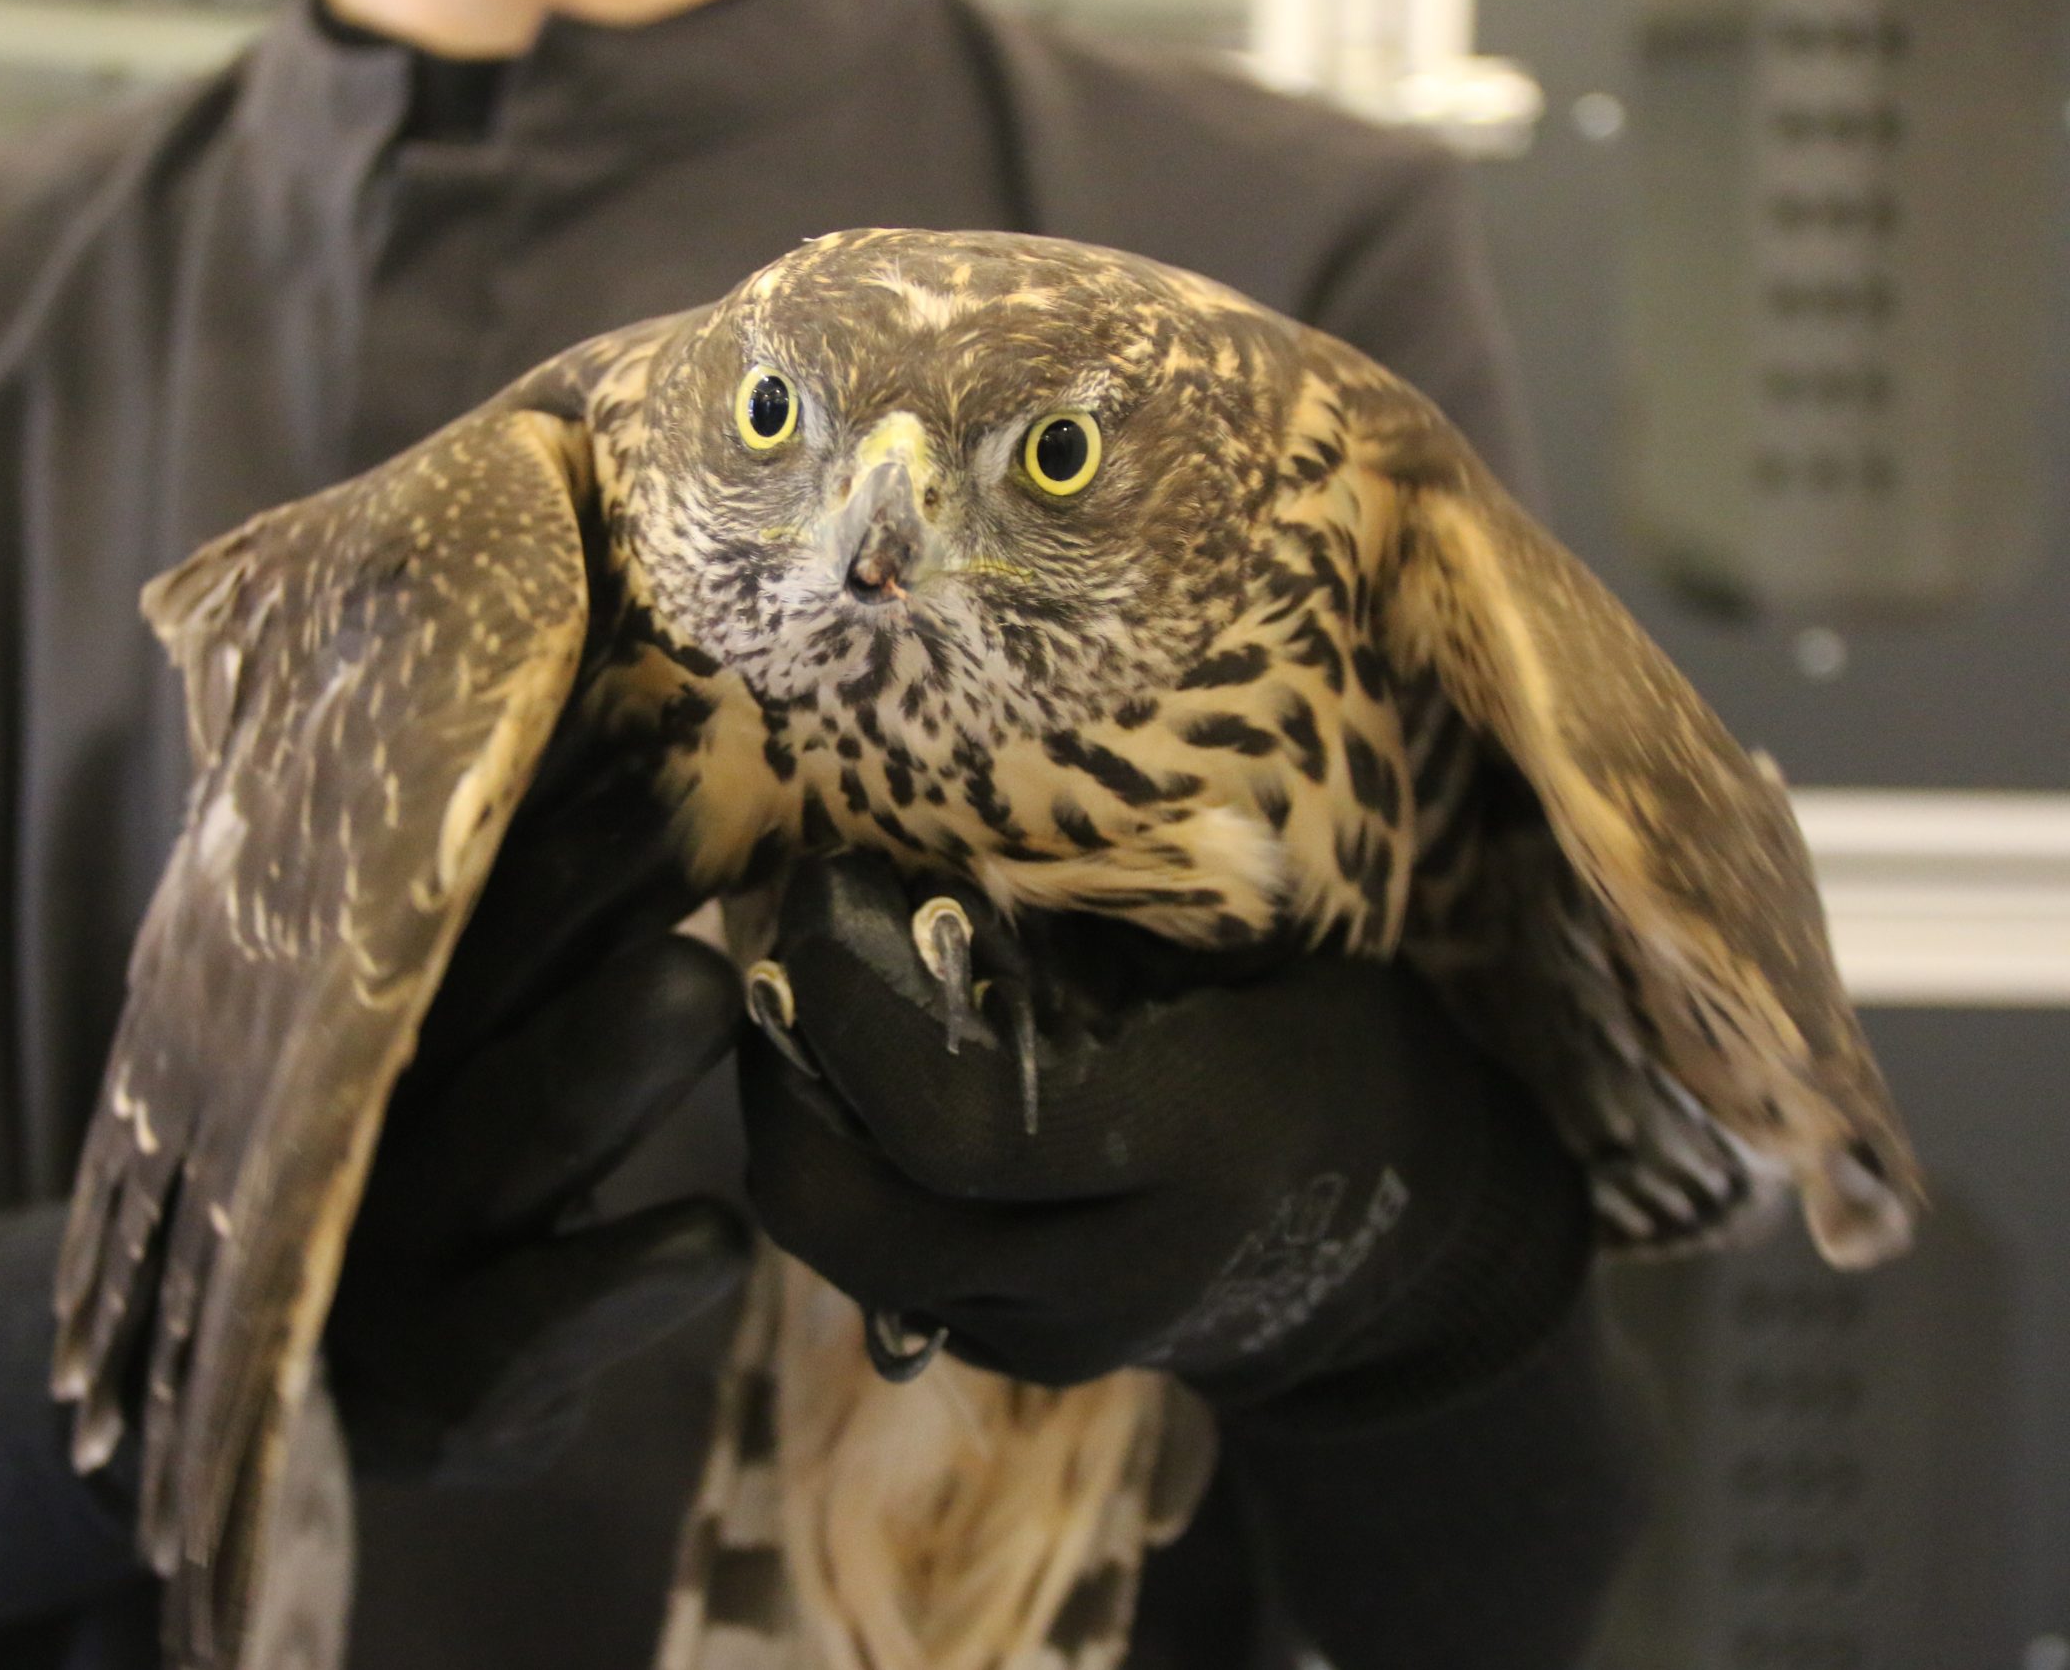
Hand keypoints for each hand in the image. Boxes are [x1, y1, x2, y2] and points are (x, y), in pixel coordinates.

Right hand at [319, 759, 748, 1480]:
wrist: (304, 1400)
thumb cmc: (411, 1167)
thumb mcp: (424, 1033)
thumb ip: (494, 905)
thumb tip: (630, 703)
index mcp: (340, 1013)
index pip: (435, 885)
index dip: (532, 797)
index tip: (635, 702)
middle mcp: (353, 1120)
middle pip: (472, 985)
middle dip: (585, 889)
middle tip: (695, 802)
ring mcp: (393, 1259)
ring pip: (510, 1141)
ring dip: (606, 1063)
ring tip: (699, 989)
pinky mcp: (451, 1395)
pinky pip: (539, 1330)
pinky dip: (626, 1281)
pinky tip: (716, 1236)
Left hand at [738, 853, 1591, 1406]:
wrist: (1389, 1238)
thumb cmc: (1318, 1028)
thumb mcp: (1248, 937)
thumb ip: (1092, 904)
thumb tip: (905, 808)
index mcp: (1196, 1143)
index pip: (946, 1112)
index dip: (848, 996)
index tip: (823, 881)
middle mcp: (1109, 1272)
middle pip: (841, 1205)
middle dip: (779, 1065)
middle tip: (788, 949)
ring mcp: (1053, 1339)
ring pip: (835, 1243)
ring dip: (794, 1116)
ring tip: (817, 1003)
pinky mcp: (1012, 1360)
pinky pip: (871, 1266)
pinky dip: (845, 1167)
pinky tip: (871, 1081)